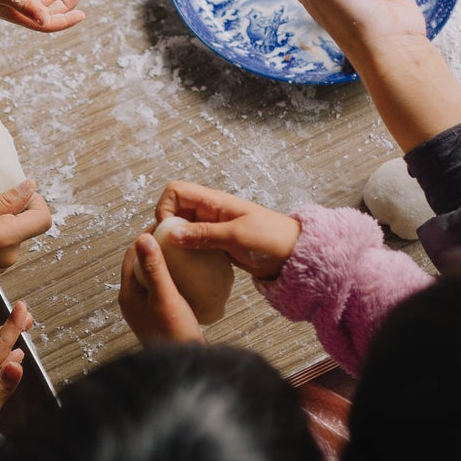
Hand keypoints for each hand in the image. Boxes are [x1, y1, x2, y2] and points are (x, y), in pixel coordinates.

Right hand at [0, 181, 51, 277]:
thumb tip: (30, 188)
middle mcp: (10, 256)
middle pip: (27, 227)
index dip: (35, 202)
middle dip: (13, 213)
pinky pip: (2, 247)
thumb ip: (8, 199)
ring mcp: (1, 265)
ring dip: (1, 224)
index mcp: (8, 239)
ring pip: (13, 236)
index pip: (43, 219)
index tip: (17, 194)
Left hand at [119, 231, 203, 342]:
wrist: (187, 364)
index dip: (147, 237)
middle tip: (175, 234)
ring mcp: (145, 307)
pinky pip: (161, 285)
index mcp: (128, 295)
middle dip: (156, 247)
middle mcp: (133, 300)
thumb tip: (142, 237)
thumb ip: (155, 268)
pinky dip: (171, 274)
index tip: (165, 225)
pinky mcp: (159, 312)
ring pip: (152, 274)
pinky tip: (187, 272)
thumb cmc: (175, 335)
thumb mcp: (166, 297)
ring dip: (164, 260)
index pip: (132, 254)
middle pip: (141, 263)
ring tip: (182, 249)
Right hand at [153, 182, 299, 278]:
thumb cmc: (271, 239)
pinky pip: (194, 244)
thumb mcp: (235, 236)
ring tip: (176, 262)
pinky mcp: (217, 244)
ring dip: (176, 243)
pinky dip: (188, 253)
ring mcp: (213, 228)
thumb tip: (171, 233)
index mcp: (214, 201)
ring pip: (182, 229)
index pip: (176, 191)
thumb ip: (203, 234)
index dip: (165, 208)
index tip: (169, 232)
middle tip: (169, 251)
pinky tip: (189, 268)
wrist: (294, 255)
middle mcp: (210, 212)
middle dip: (167, 228)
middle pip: (175, 210)